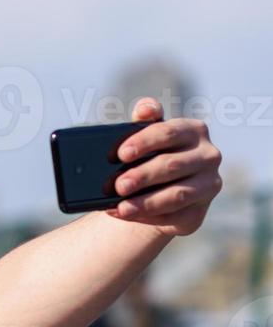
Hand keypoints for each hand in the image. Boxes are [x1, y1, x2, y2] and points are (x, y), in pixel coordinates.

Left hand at [109, 98, 222, 235]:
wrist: (154, 192)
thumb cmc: (148, 157)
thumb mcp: (145, 138)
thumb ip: (145, 121)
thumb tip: (145, 109)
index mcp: (193, 131)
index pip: (168, 132)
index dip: (144, 142)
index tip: (121, 154)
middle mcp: (208, 156)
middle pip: (172, 165)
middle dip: (142, 176)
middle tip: (118, 186)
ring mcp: (208, 185)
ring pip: (177, 194)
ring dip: (146, 202)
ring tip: (121, 207)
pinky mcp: (199, 212)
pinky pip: (174, 216)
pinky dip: (146, 217)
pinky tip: (124, 214)